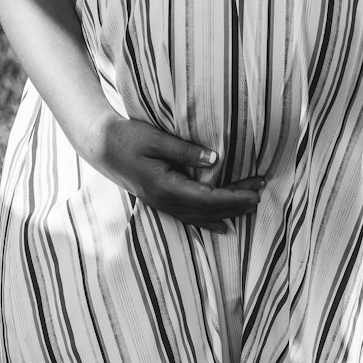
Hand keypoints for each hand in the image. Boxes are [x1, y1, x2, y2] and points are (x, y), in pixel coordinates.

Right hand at [89, 113, 264, 228]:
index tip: (255, 191)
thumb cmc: (128, 138)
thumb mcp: (156, 139)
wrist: (101, 146)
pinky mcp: (160, 201)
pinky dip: (209, 221)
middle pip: (208, 210)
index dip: (234, 196)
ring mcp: (162, 204)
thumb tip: (215, 160)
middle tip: (261, 192)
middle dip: (236, 203)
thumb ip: (186, 150)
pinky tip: (222, 225)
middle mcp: (165, 201)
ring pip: (201, 216)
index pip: (208, 198)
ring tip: (250, 208)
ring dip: (227, 212)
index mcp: (165, 187)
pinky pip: (190, 216)